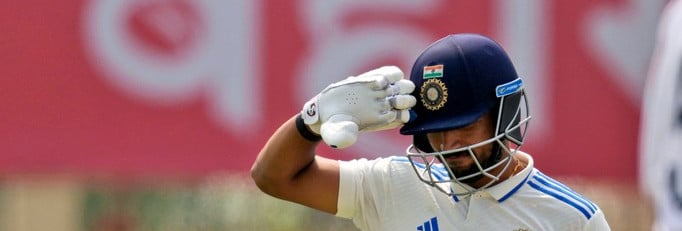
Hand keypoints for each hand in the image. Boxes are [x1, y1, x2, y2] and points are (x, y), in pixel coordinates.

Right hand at [301, 66, 415, 148]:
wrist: (324, 111)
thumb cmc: (332, 125)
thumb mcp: (334, 134)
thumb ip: (343, 136)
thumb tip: (350, 136)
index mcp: (380, 121)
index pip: (404, 116)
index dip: (402, 113)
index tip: (390, 111)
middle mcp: (383, 107)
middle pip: (407, 100)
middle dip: (405, 99)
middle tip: (390, 98)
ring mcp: (379, 93)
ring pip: (404, 87)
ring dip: (400, 86)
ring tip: (382, 86)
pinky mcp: (372, 79)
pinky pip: (392, 73)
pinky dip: (390, 74)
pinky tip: (377, 78)